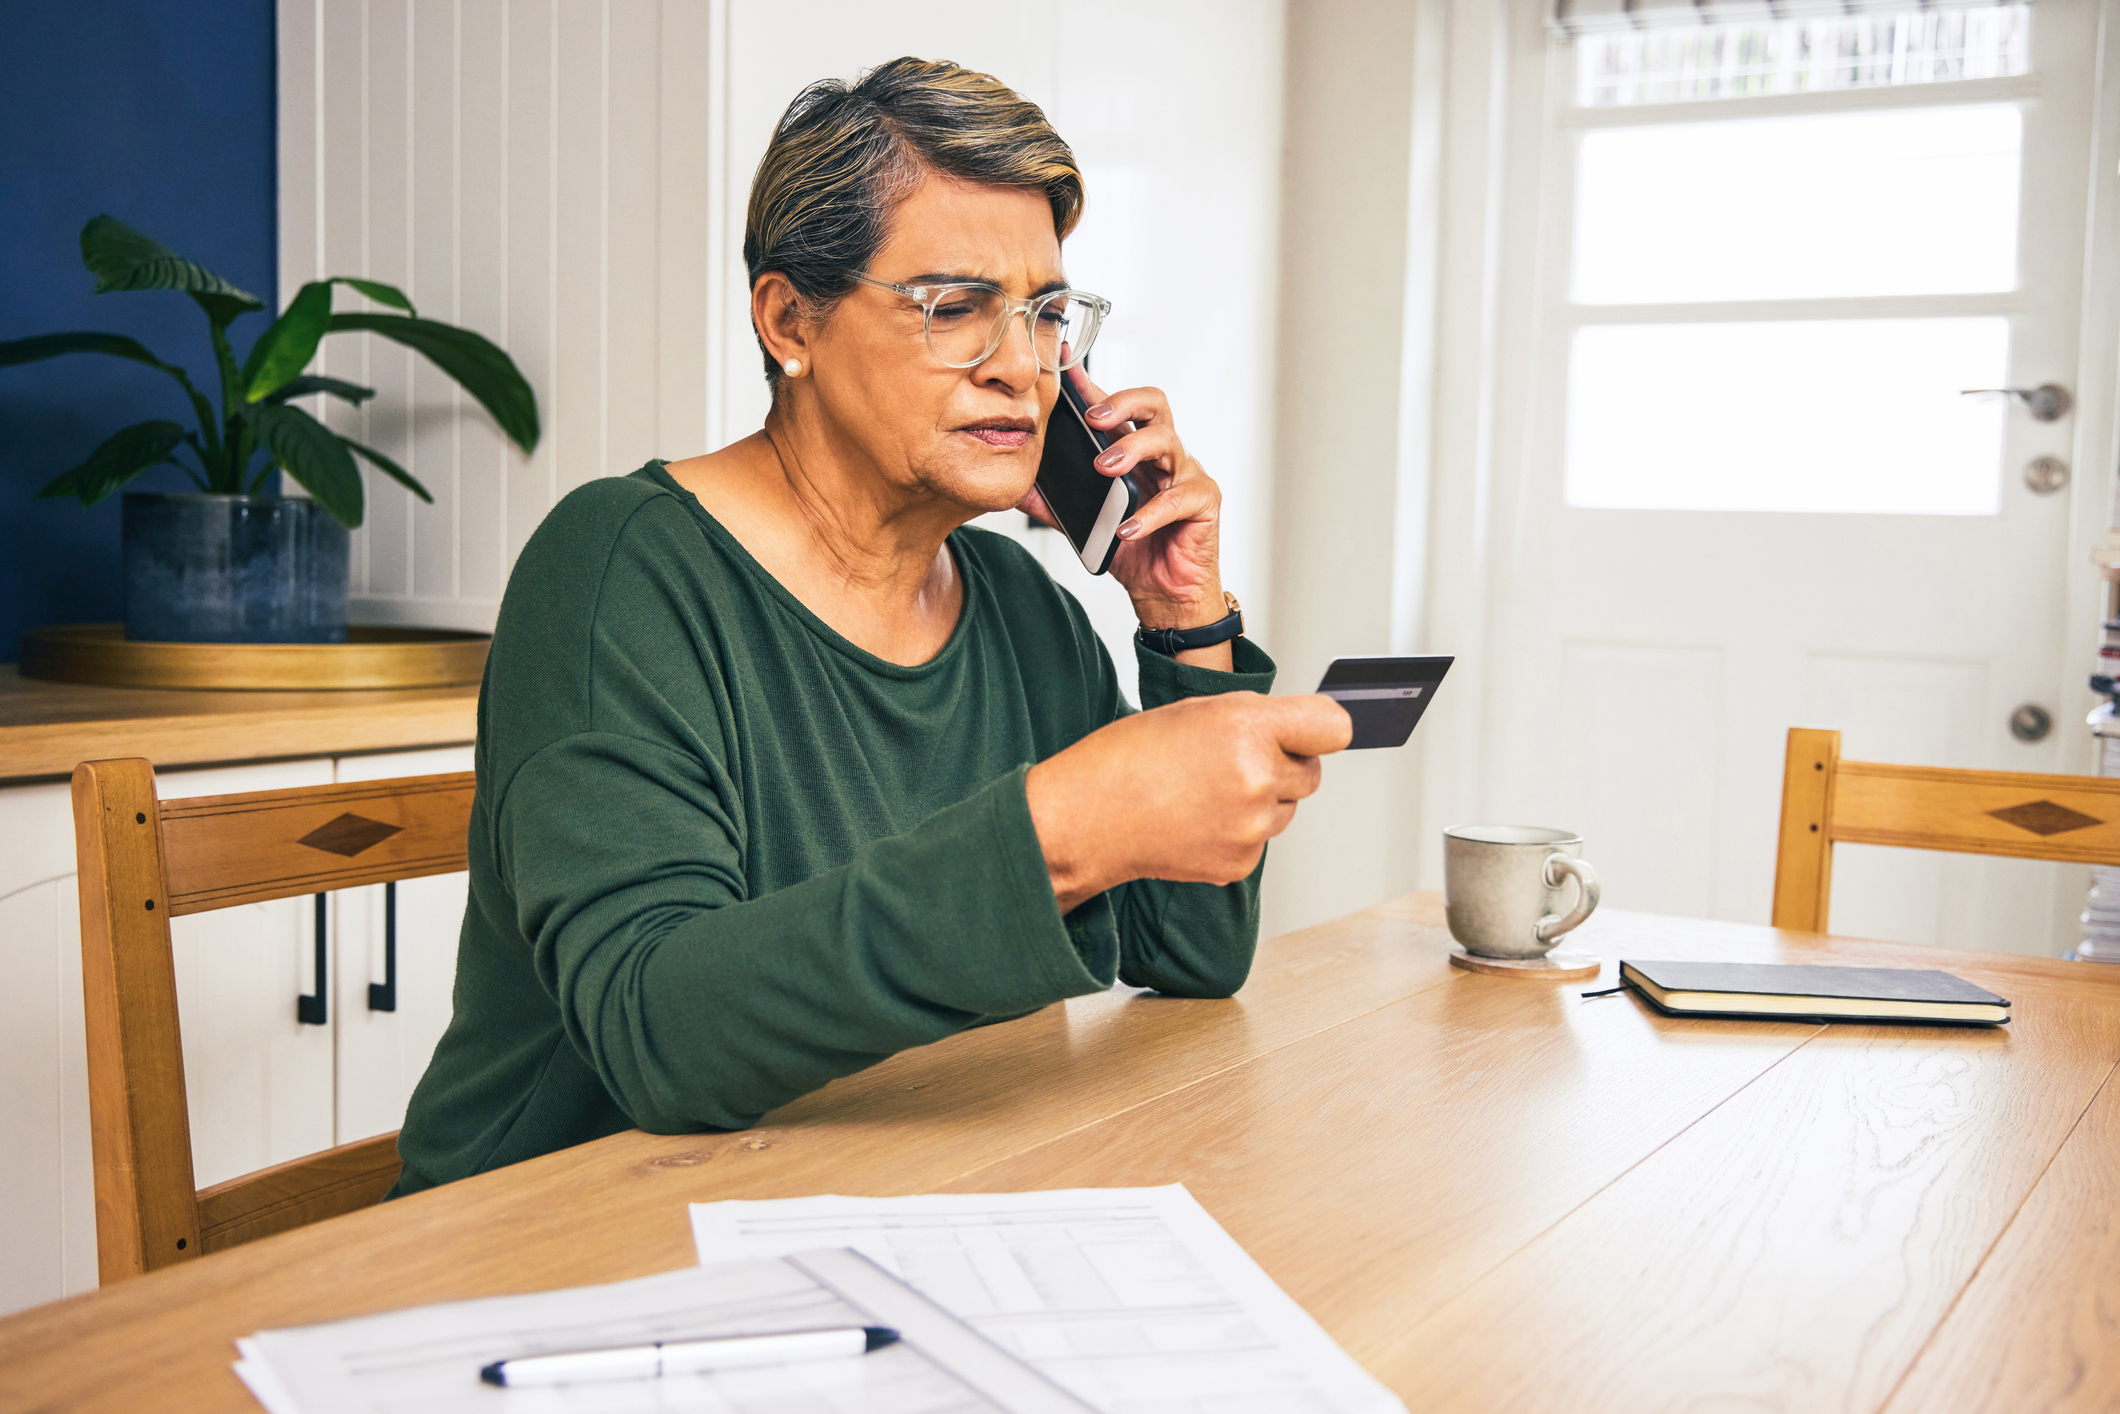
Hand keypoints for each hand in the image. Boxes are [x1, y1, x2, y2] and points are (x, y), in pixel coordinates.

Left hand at [1019, 366, 1227, 646]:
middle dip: (1122, 402)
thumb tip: (1018, 490)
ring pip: (1167, 442)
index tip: (1067, 370)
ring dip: (1132, 450)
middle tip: (1093, 418)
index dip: (1094, 387)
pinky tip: (1128, 528)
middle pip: (1154, 406)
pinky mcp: (1205, 502)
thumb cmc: (1135, 552)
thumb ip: (1057, 505)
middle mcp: (1163, 456)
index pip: (1117, 409)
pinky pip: (1179, 498)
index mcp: (1135, 453)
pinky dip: (1150, 514)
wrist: (1165, 595)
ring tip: (1104, 469)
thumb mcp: (1086, 526)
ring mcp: (1186, 475)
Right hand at [1025, 692, 1353, 911]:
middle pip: (1313, 772)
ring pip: (1287, 809)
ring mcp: (1252, 826)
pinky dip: (1238, 832)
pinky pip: (1261, 840)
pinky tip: (1198, 820)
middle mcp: (1258, 777)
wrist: (1086, 819)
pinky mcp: (1241, 862)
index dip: (1321, 727)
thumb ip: (1255, 720)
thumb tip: (1300, 734)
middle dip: (1285, 764)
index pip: (1333, 726)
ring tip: (1205, 792)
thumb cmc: (1129, 758)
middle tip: (1233, 762)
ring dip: (1262, 800)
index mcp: (1248, 728)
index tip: (1313, 732)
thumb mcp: (1197, 713)